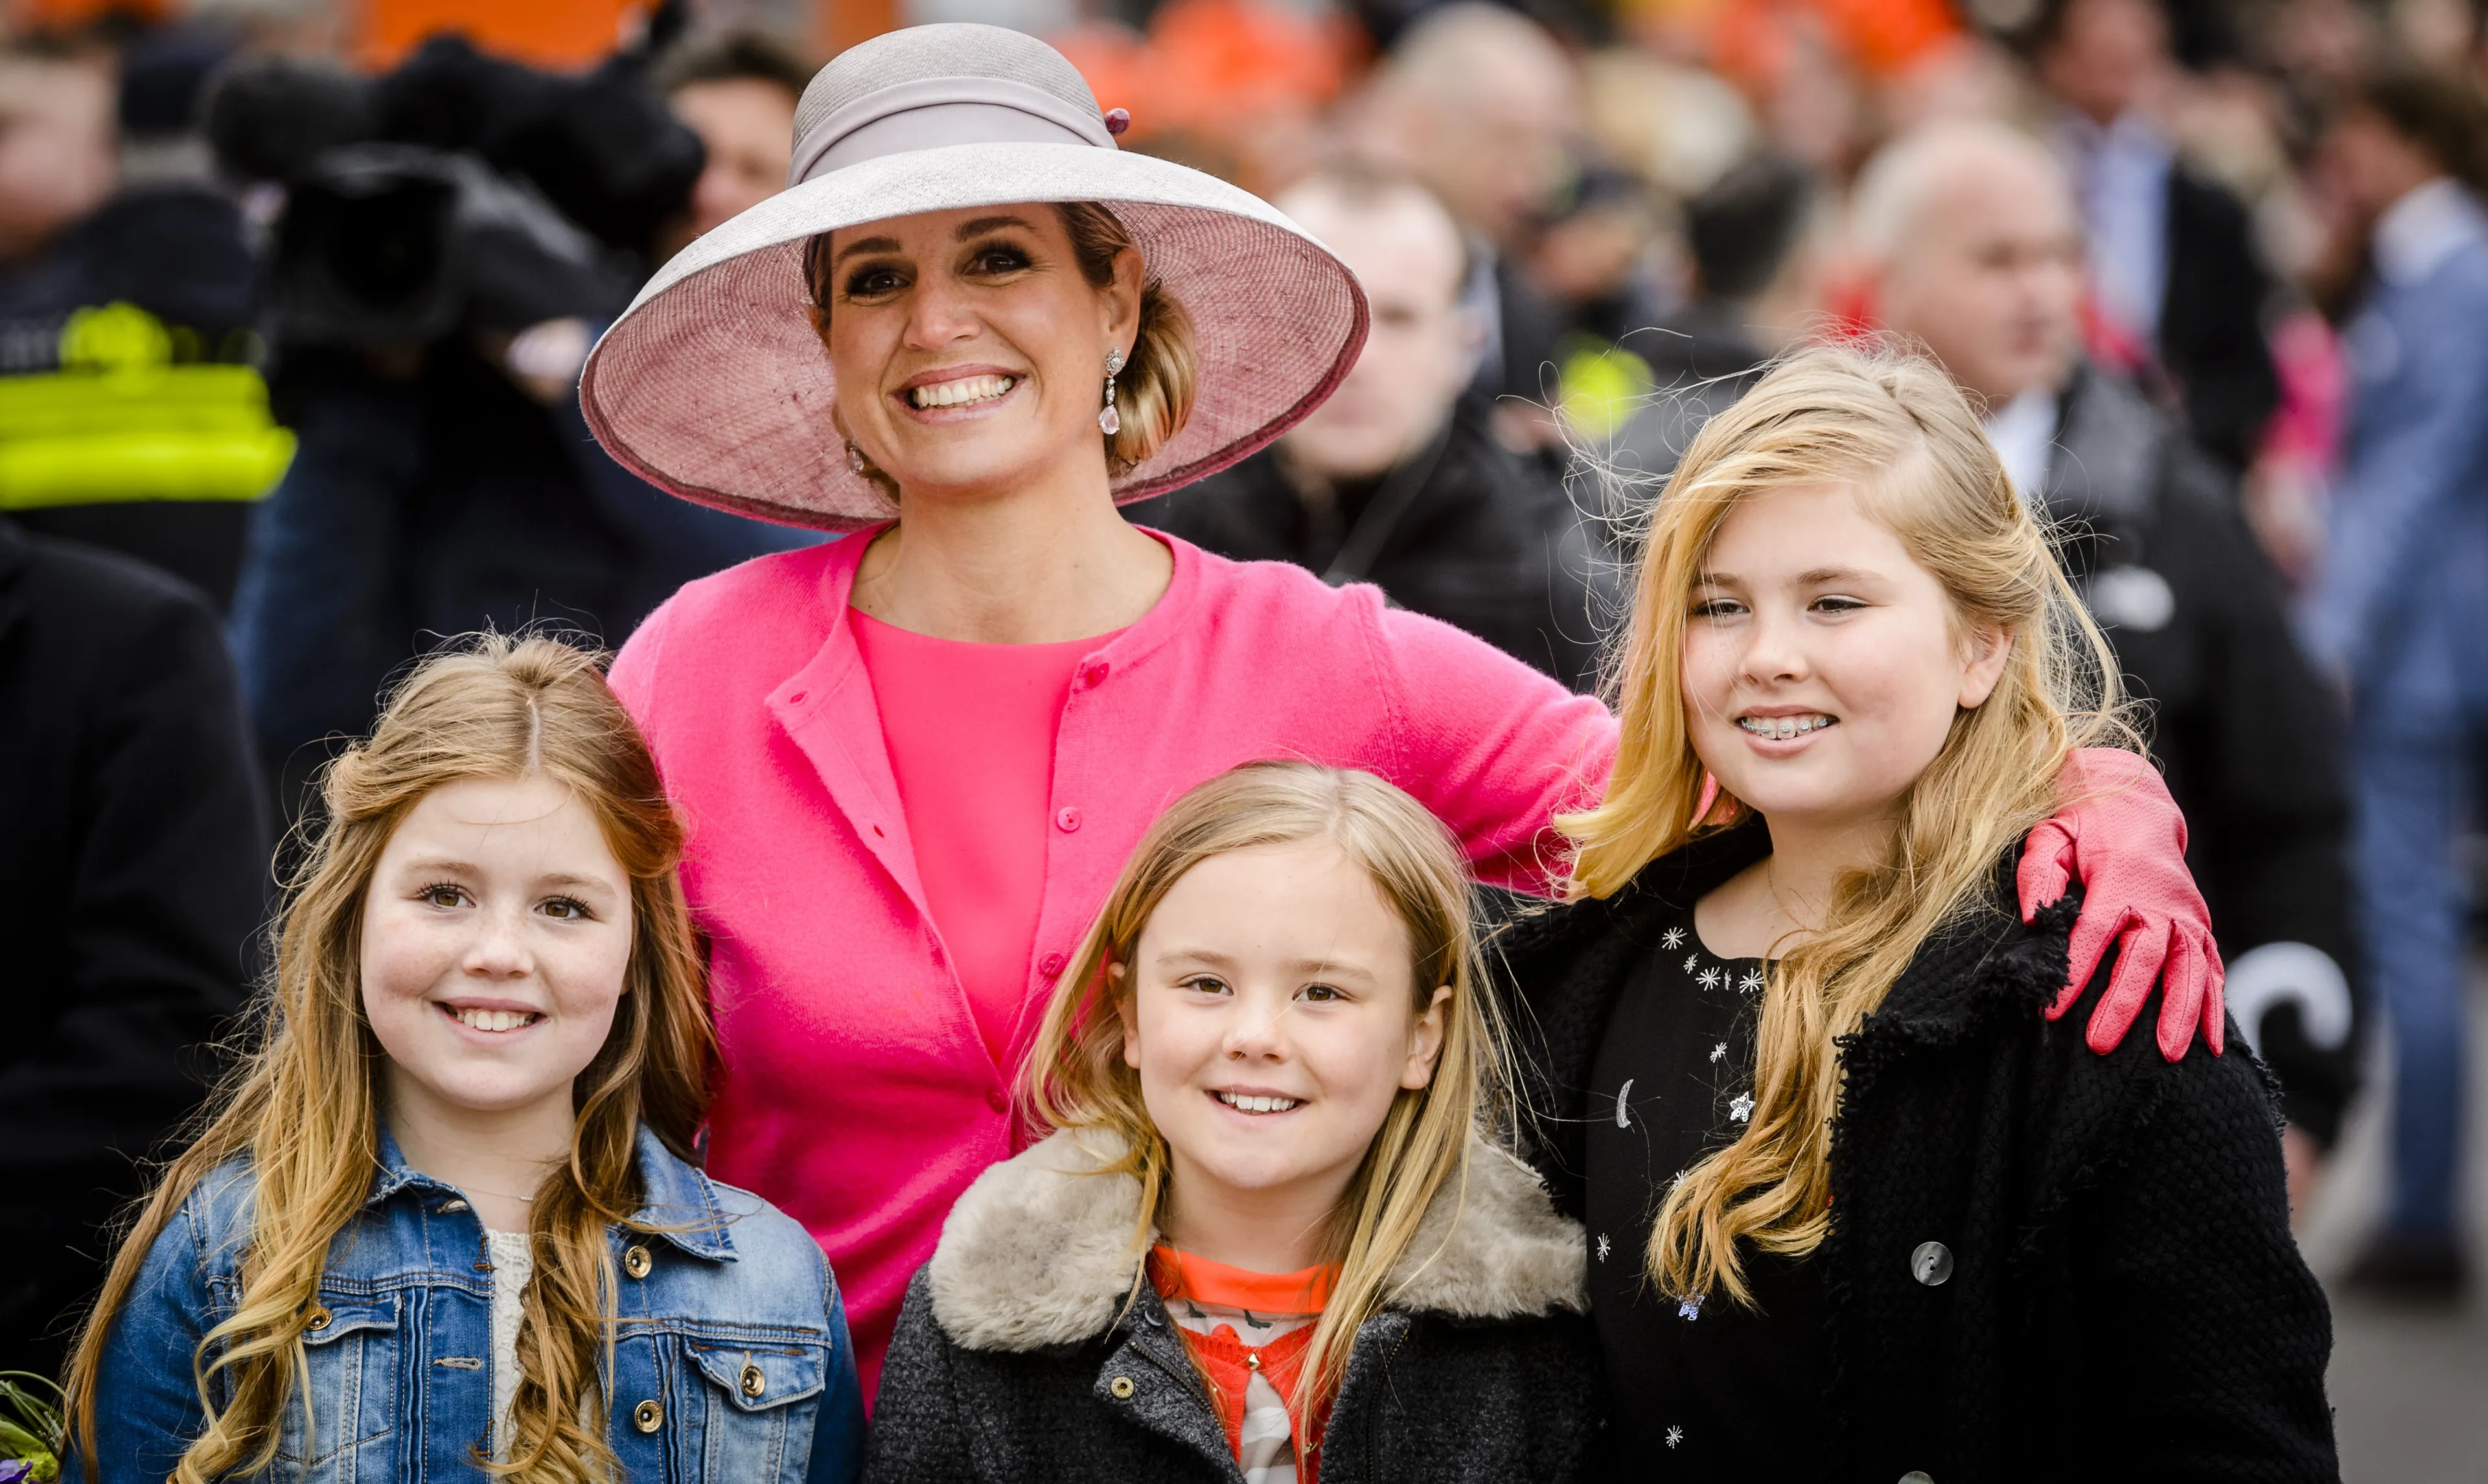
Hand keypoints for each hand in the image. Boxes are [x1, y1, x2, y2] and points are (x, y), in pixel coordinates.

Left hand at [2015, 748, 2225, 1060]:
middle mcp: (2159, 899)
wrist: (2137, 805)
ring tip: (2171, 1055)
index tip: (2051, 1009)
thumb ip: (2038, 873)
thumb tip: (2032, 918)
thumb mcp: (2050, 835)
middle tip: (2100, 1045)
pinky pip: (2212, 969)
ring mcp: (2185, 913)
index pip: (2094, 930)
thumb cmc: (2084, 826)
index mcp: (2117, 878)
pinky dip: (2213, 1006)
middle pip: (2145, 957)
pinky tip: (2211, 1044)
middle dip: (2125, 1004)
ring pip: (2190, 968)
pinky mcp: (2199, 924)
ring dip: (2182, 1013)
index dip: (2076, 970)